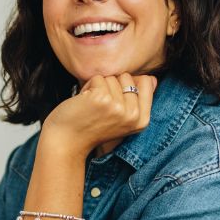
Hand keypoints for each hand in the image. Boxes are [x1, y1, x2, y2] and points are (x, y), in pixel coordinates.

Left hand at [42, 73, 157, 154]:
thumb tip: (152, 79)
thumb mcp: (122, 119)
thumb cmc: (92, 127)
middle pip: (127, 76)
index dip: (128, 83)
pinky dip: (87, 86)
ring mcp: (118, 107)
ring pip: (111, 77)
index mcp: (142, 120)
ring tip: (91, 105)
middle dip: (111, 85)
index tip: (116, 99)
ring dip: (97, 87)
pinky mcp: (102, 99)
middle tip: (101, 105)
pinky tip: (84, 103)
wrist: (67, 143)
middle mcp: (132, 115)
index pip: (147, 81)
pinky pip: (97, 78)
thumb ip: (137, 101)